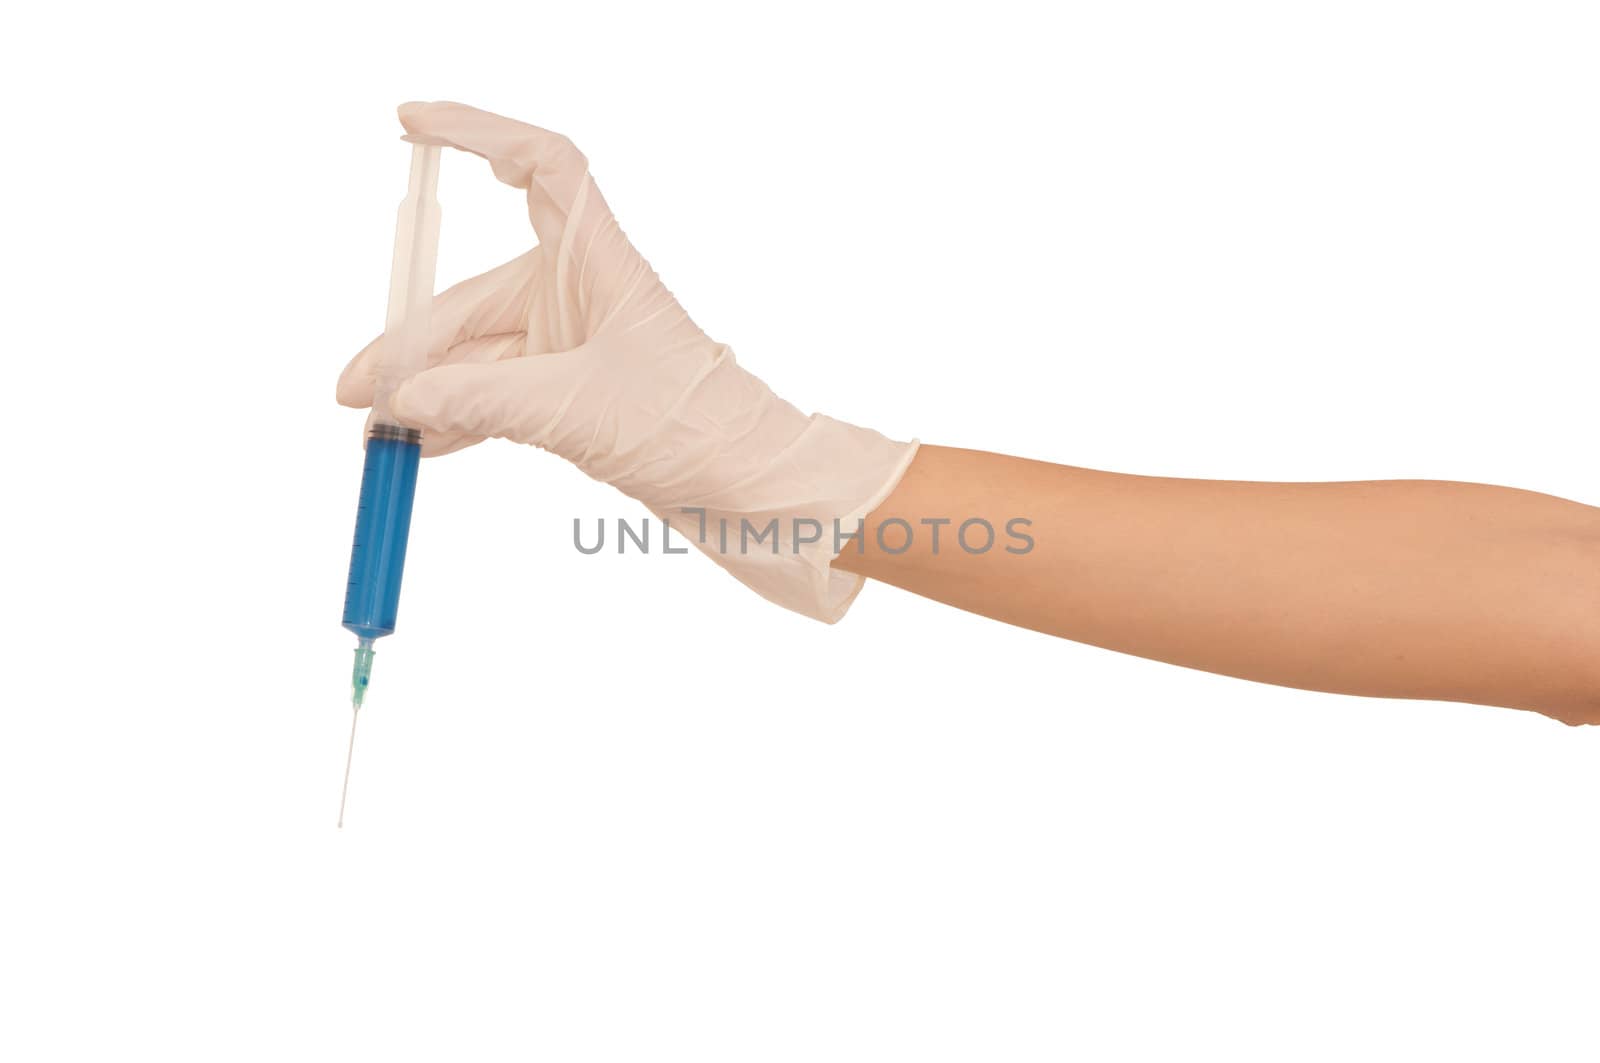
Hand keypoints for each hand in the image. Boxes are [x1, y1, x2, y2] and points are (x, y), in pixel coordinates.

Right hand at [337, 102, 916, 621]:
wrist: (749, 490)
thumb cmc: (695, 429)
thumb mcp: (579, 412)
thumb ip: (483, 401)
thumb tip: (402, 401)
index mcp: (601, 262)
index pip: (542, 165)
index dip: (479, 132)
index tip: (411, 123)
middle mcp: (582, 292)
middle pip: (477, 295)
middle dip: (414, 342)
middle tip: (358, 396)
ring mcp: (574, 345)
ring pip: (479, 351)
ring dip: (427, 388)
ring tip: (374, 432)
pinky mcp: (571, 394)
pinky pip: (495, 393)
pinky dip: (457, 416)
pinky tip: (418, 445)